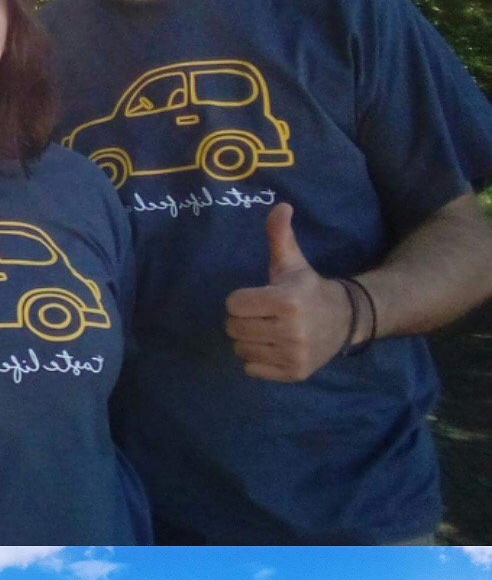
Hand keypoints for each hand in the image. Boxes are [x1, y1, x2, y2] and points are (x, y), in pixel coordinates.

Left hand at [224, 205, 353, 380]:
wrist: (346, 320)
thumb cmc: (309, 290)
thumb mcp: (293, 263)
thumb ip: (280, 237)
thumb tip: (279, 206)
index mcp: (287, 300)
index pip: (233, 304)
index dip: (242, 299)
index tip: (260, 298)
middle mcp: (291, 330)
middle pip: (233, 328)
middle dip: (243, 320)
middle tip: (263, 316)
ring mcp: (293, 354)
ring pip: (240, 350)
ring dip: (249, 341)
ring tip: (269, 331)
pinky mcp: (294, 373)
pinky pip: (251, 369)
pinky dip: (257, 360)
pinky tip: (275, 347)